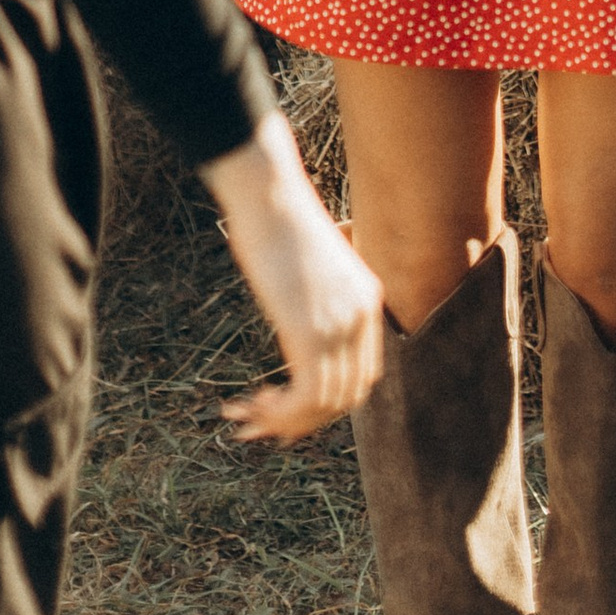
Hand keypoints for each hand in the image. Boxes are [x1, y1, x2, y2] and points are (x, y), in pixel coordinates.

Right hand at [198, 115, 383, 441]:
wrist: (269, 192)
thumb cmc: (277, 220)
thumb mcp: (309, 265)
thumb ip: (316, 297)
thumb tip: (296, 313)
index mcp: (368, 300)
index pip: (361, 375)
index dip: (326, 402)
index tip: (285, 405)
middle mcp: (361, 316)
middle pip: (347, 396)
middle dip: (303, 421)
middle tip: (260, 422)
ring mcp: (339, 325)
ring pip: (326, 403)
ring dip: (285, 421)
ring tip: (248, 415)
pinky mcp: (310, 330)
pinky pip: (307, 396)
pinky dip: (281, 414)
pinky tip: (253, 404)